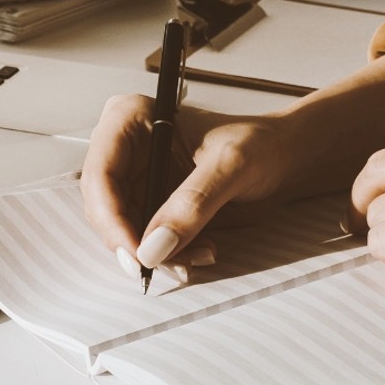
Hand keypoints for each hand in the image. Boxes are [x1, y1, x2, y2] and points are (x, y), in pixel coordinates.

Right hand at [81, 94, 304, 276]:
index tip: (137, 254)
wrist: (283, 159)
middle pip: (104, 207)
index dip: (111, 218)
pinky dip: (168, 254)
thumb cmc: (261, 144)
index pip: (101, 174)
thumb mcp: (231, 165)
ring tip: (198, 255)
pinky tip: (200, 251)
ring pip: (122, 229)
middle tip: (165, 266)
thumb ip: (193, 203)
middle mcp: (125, 148)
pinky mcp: (151, 204)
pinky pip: (144, 239)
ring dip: (155, 253)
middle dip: (134, 242)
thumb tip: (154, 247)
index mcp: (131, 118)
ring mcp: (136, 178)